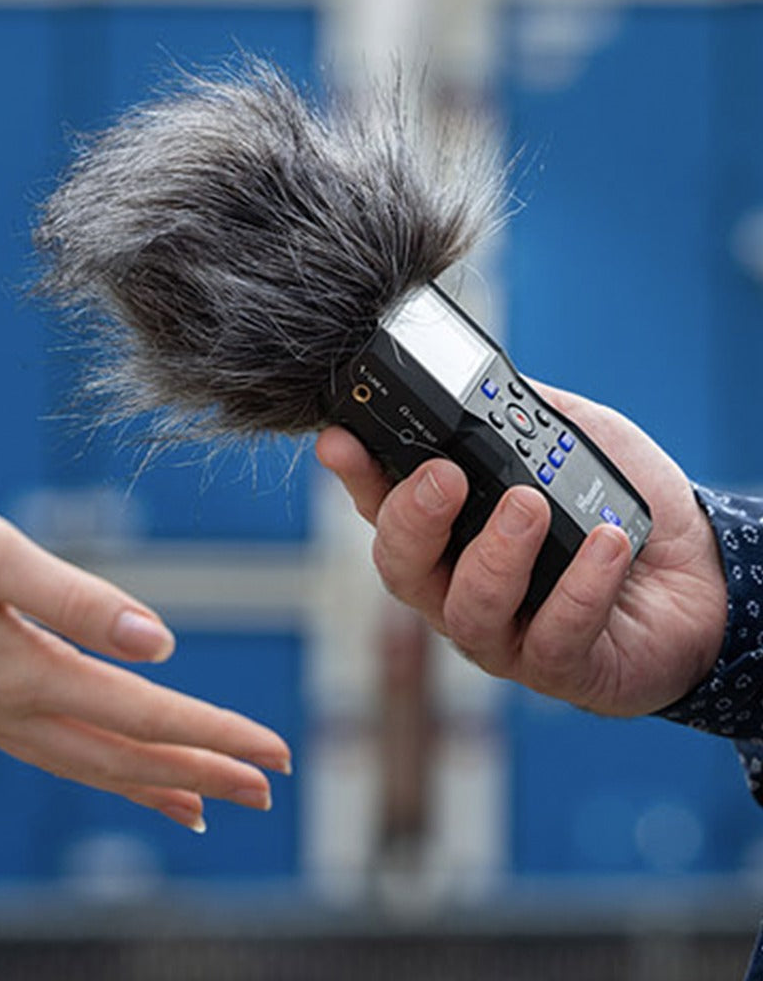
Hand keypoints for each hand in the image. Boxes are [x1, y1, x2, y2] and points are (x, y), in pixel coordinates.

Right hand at [0, 470, 290, 831]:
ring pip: (92, 765)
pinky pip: (56, 753)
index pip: (142, 712)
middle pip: (126, 754)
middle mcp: (12, 706)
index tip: (273, 749)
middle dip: (202, 769)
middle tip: (268, 787)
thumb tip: (158, 641)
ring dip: (156, 782)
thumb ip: (75, 599)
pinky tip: (121, 770)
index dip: (213, 731)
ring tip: (211, 802)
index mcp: (24, 670)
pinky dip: (103, 771)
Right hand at [316, 384, 726, 717]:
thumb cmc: (620, 508)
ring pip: (468, 608)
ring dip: (496, 554)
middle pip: (400, 567)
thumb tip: (474, 381)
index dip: (354, 475)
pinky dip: (581, 588)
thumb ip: (517, 415)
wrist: (708, 572)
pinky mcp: (563, 668)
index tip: (341, 439)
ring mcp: (505, 634)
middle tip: (444, 476)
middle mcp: (457, 586)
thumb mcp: (569, 440)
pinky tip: (609, 545)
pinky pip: (555, 637)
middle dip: (412, 519)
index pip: (380, 503)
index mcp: (447, 531)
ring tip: (531, 506)